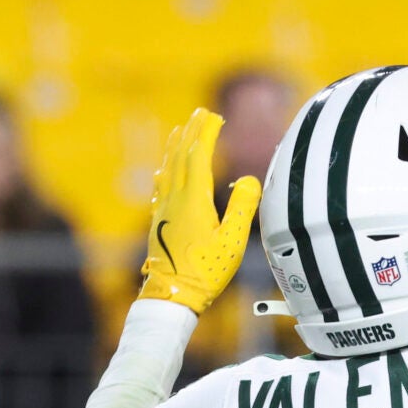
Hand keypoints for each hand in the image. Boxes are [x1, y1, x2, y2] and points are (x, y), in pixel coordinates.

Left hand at [139, 108, 262, 312]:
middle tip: (200, 113)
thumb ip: (243, 208)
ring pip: (168, 168)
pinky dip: (165, 169)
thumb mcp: (233, 241)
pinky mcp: (158, 221)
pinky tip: (163, 170)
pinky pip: (161, 185)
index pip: (199, 156)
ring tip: (180, 130)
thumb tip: (249, 178)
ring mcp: (163, 209)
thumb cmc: (206, 271)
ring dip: (175, 146)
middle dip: (191, 132)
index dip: (206, 134)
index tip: (214, 116)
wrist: (172, 294)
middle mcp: (175, 198)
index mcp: (194, 200)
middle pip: (181, 156)